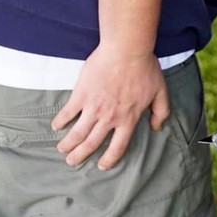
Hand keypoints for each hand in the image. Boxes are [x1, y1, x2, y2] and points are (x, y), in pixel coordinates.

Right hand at [52, 44, 170, 169]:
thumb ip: (161, 112)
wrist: (127, 50)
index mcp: (128, 119)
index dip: (109, 159)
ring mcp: (93, 107)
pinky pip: (67, 112)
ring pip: (77, 133)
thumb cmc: (145, 69)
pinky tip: (56, 126)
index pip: (117, 147)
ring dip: (68, 144)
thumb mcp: (161, 92)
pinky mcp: (81, 95)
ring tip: (63, 149)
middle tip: (72, 161)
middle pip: (91, 144)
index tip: (101, 165)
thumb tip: (157, 127)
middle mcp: (109, 118)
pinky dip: (60, 121)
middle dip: (80, 156)